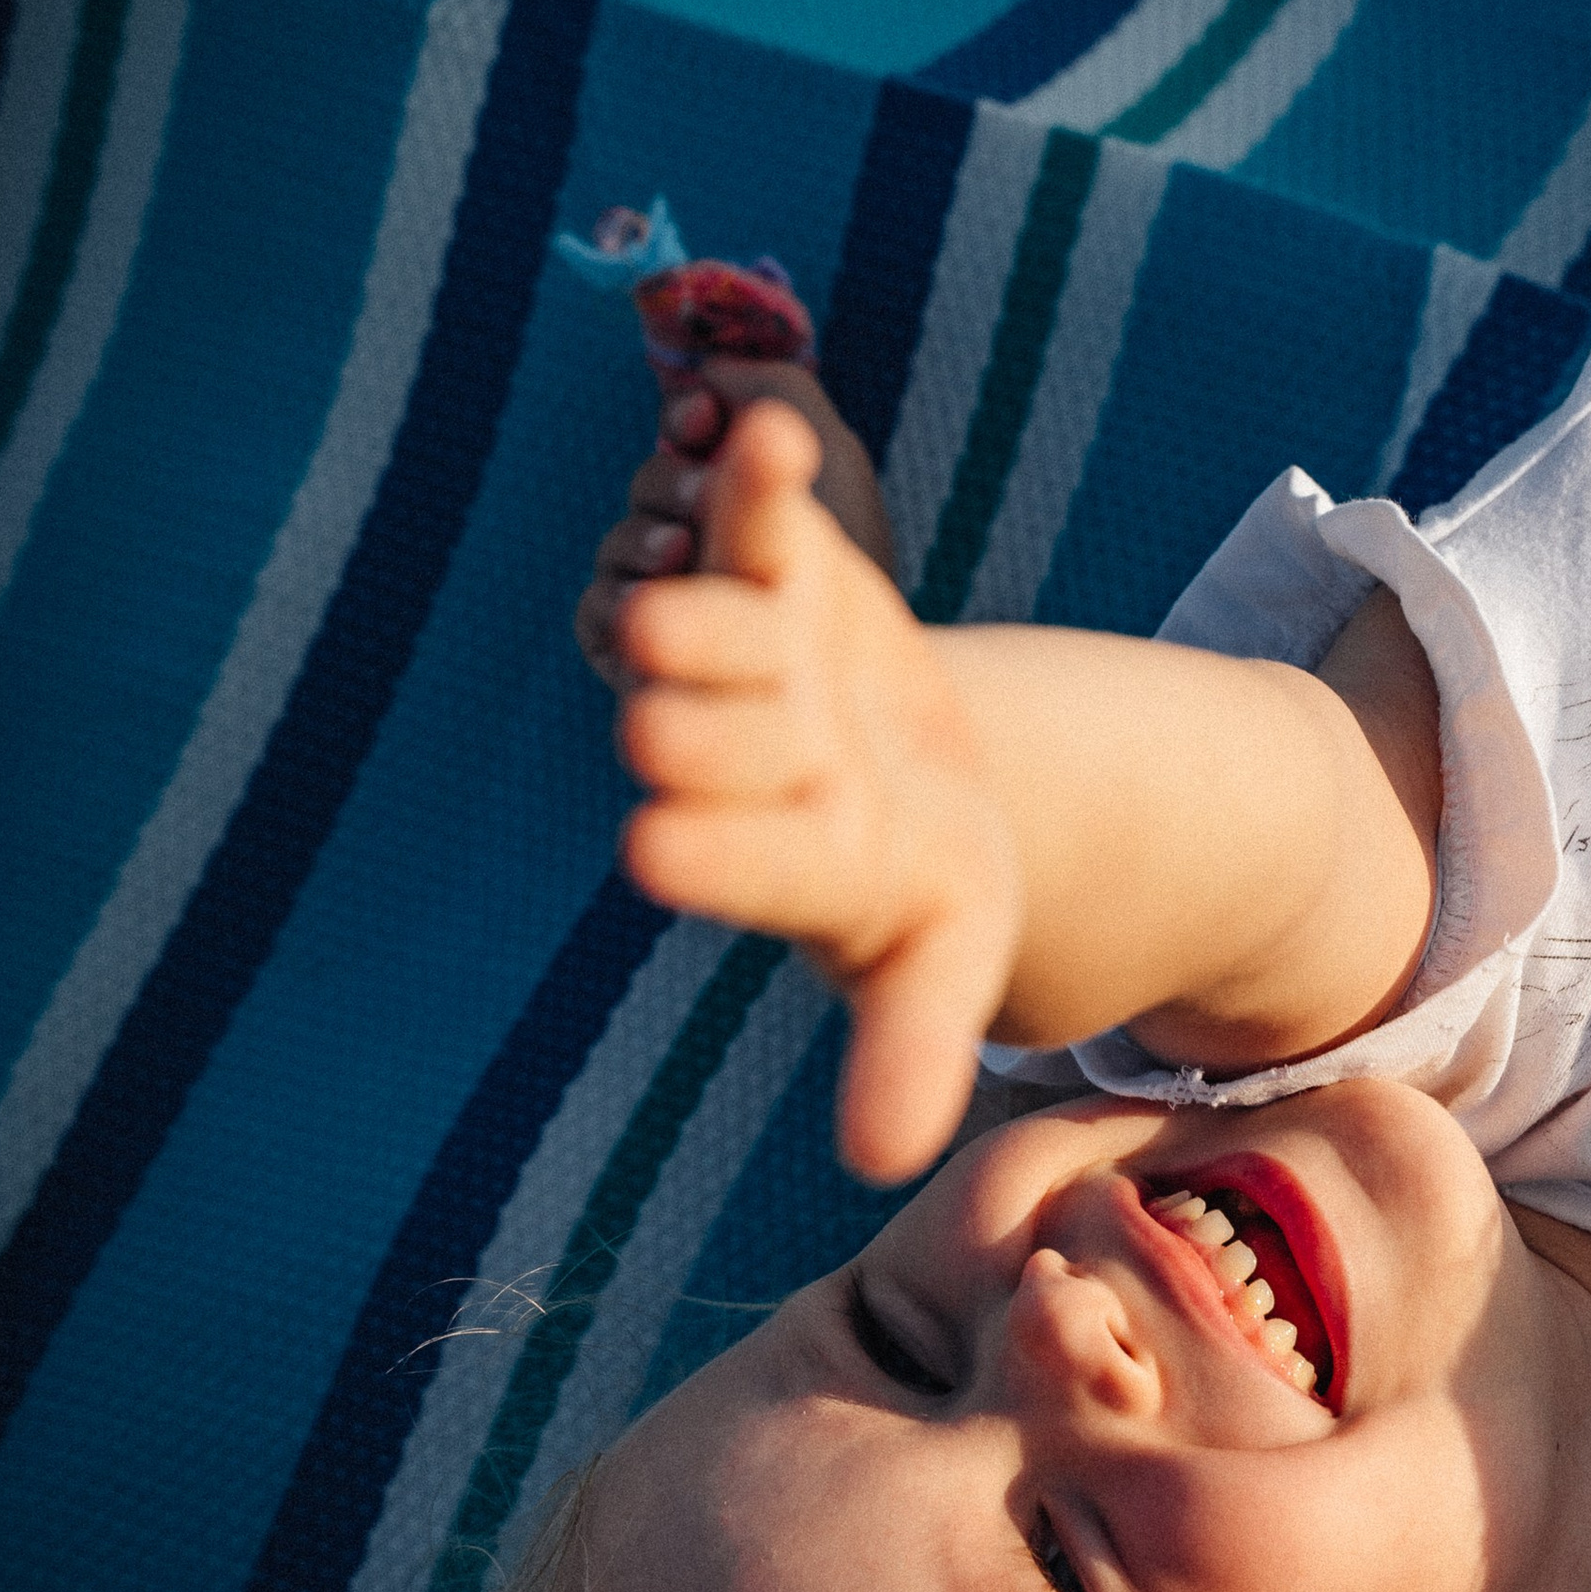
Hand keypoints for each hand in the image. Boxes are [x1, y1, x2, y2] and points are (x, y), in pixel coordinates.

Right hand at [577, 361, 892, 685]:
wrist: (859, 684)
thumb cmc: (851, 568)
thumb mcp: (834, 459)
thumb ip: (776, 391)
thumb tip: (704, 370)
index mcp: (738, 489)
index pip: (687, 435)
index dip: (687, 417)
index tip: (705, 419)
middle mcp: (696, 538)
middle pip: (649, 484)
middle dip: (671, 481)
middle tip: (704, 499)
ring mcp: (663, 602)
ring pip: (618, 545)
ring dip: (641, 540)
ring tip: (677, 553)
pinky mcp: (633, 661)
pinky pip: (593, 615)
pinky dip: (612, 604)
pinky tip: (645, 606)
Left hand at [611, 402, 1019, 1179]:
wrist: (918, 783)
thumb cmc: (931, 898)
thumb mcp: (940, 973)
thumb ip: (905, 1053)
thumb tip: (879, 1167)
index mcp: (797, 871)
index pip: (746, 868)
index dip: (709, 856)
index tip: (652, 852)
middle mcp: (756, 767)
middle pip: (725, 743)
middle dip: (695, 724)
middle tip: (649, 716)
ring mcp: (763, 665)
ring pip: (730, 629)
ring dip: (705, 602)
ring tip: (674, 562)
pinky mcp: (784, 575)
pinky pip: (762, 525)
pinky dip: (757, 479)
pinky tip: (757, 424)